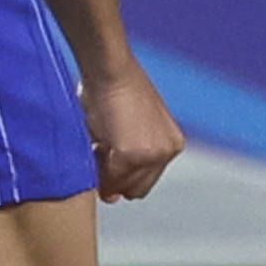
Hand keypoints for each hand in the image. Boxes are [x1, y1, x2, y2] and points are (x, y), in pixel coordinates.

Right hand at [83, 63, 183, 201]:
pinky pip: (108, 180)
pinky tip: (95, 140)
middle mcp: (168, 151)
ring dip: (105, 173)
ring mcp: (153, 155)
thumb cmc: (112, 89)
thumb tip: (112, 198)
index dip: (121, 174)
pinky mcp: (132, 155)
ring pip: (122, 188)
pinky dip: (96, 168)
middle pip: (137, 189)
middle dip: (115, 178)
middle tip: (99, 150)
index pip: (145, 180)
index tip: (105, 154)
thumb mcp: (128, 126)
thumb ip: (126, 160)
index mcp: (171, 143)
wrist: (109, 67)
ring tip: (97, 142)